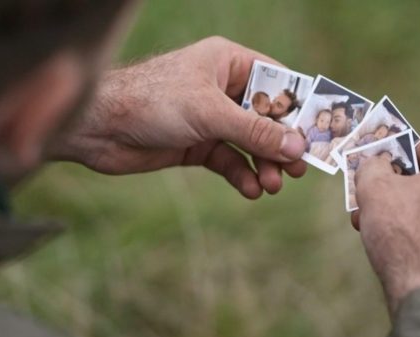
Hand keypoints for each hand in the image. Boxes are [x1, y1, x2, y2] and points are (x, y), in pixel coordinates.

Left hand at [50, 36, 305, 198]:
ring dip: (263, 164)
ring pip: (248, 143)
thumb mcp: (210, 114)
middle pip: (265, 118)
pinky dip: (241, 175)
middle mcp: (221, 88)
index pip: (277, 83)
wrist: (100, 127)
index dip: (298, 110)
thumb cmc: (152, 101)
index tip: (319, 136)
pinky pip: (228, 160)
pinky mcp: (196, 144)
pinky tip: (250, 189)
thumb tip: (298, 146)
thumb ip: (255, 132)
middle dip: (281, 144)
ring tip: (274, 184)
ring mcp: (209, 118)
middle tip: (298, 169)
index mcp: (228, 62)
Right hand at [352, 132, 419, 316]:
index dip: (407, 149)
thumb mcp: (373, 188)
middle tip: (375, 198)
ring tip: (377, 226)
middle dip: (401, 186)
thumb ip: (373, 165)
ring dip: (408, 210)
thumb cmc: (403, 233)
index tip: (389, 167)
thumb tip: (377, 163)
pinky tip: (400, 247)